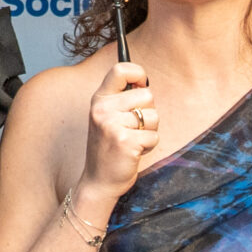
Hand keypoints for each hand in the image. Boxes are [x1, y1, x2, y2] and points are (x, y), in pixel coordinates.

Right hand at [80, 61, 157, 199]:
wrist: (98, 182)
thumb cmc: (108, 149)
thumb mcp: (107, 118)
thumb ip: (121, 99)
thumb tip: (145, 81)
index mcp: (99, 100)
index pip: (120, 69)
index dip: (138, 73)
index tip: (142, 84)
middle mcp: (103, 109)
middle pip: (147, 95)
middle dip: (148, 112)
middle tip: (132, 129)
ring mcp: (113, 125)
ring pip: (153, 116)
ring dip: (149, 131)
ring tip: (132, 141)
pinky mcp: (125, 142)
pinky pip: (154, 136)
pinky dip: (149, 146)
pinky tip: (133, 152)